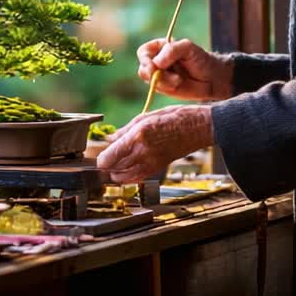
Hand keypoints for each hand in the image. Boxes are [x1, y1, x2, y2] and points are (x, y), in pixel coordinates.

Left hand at [95, 105, 213, 183]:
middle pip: (114, 170)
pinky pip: (137, 178)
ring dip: (116, 173)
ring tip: (115, 165)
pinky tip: (127, 169)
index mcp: (137, 137)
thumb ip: (124, 131)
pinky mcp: (157, 168)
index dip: (100, 160)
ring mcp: (151, 163)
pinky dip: (128, 177)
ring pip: (124, 178)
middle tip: (105, 159)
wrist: (197, 128)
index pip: (109, 158)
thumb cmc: (173, 117)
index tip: (99, 157)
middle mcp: (143, 153)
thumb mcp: (144, 117)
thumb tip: (110, 139)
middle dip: (107, 167)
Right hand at [137, 38, 233, 101]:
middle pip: (143, 68)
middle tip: (167, 75)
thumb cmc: (201, 59)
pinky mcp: (164, 88)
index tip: (153, 66)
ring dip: (163, 81)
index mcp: (160, 48)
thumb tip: (156, 63)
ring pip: (149, 80)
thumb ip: (171, 50)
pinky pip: (156, 89)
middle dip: (153, 73)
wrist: (213, 78)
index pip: (143, 52)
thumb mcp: (188, 48)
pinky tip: (179, 84)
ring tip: (179, 79)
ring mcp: (159, 76)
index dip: (145, 59)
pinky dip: (166, 87)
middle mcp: (157, 61)